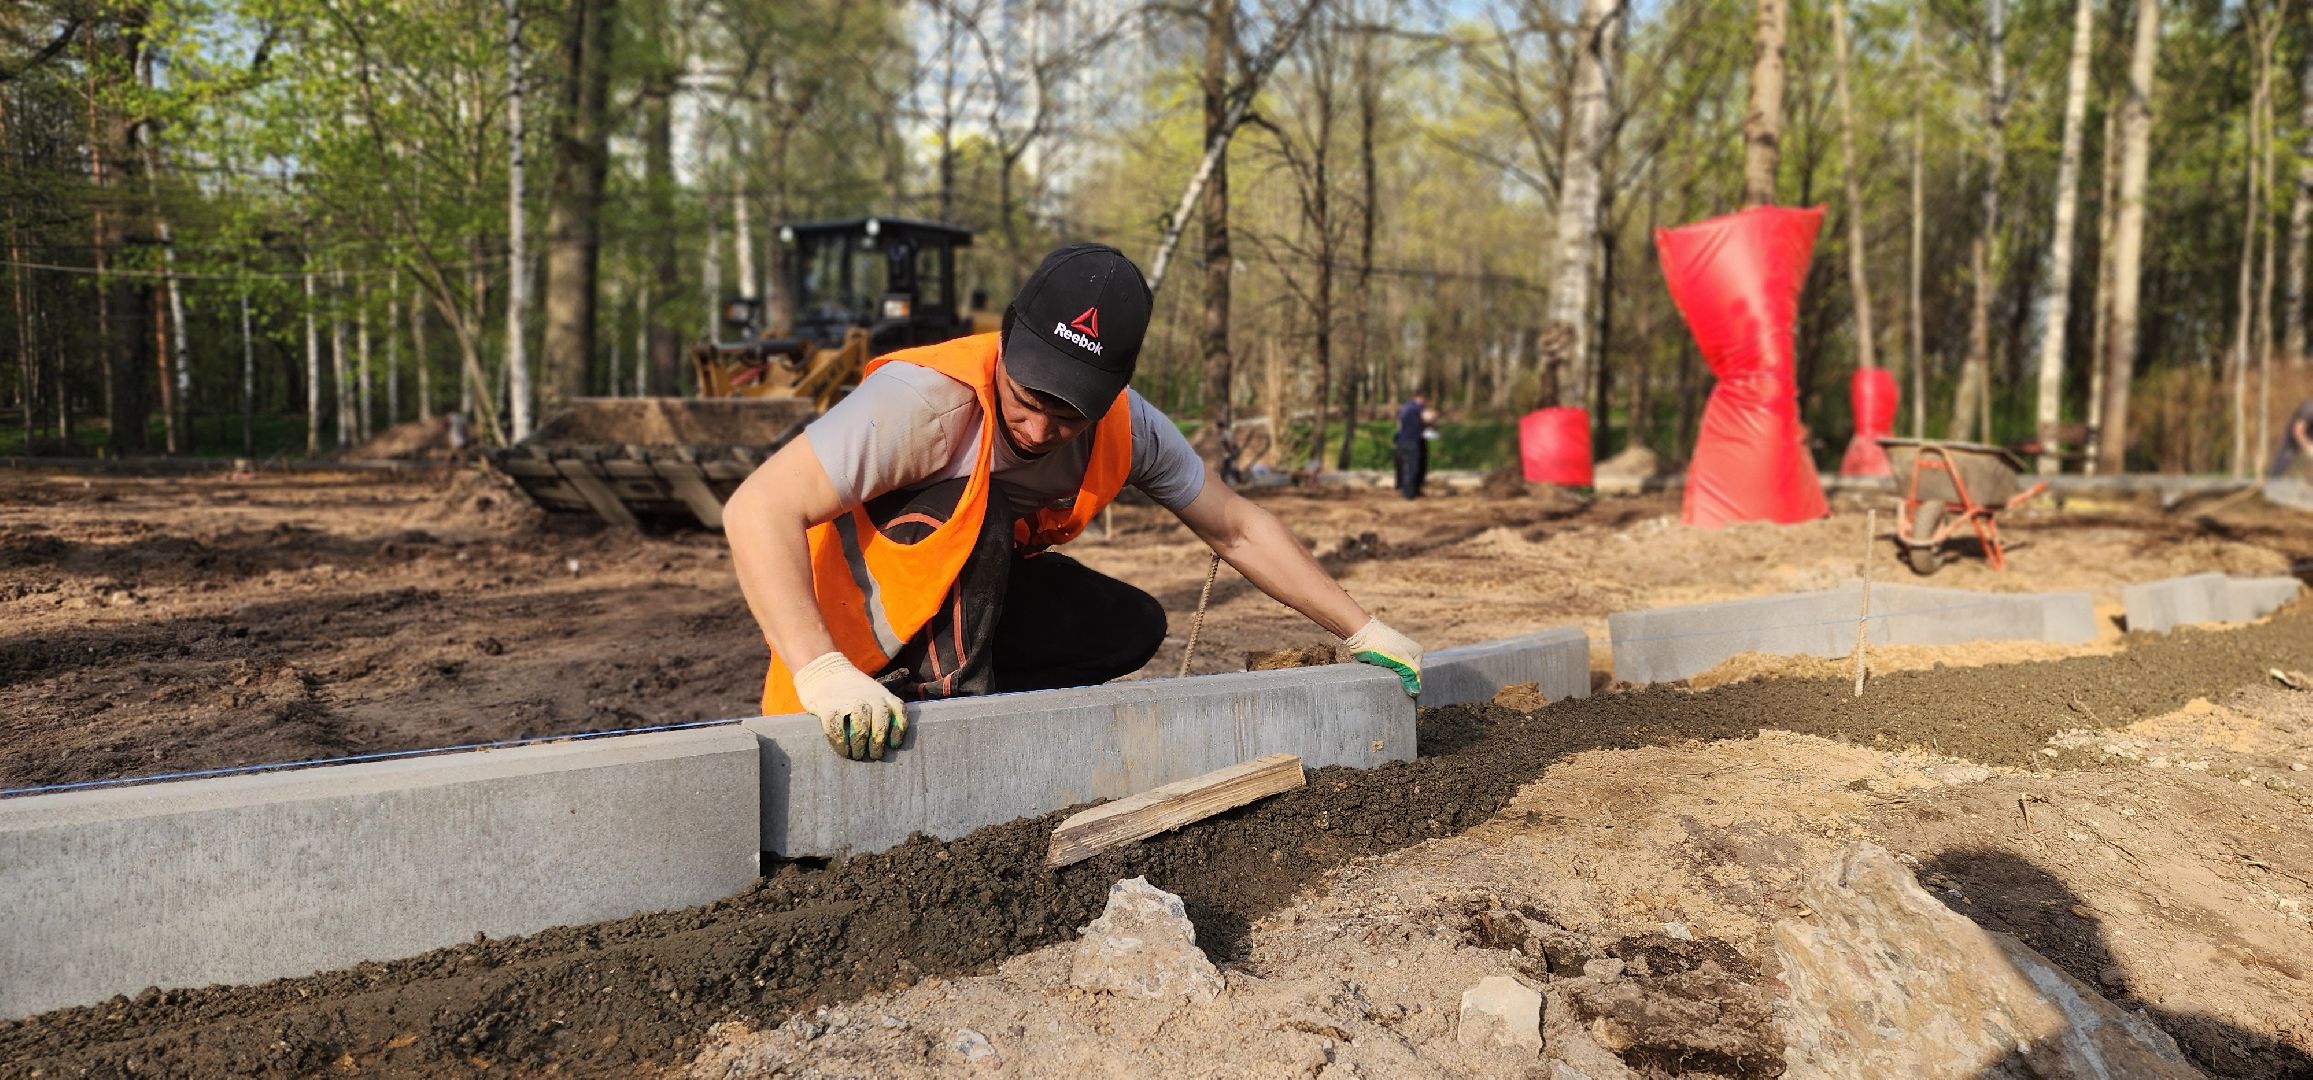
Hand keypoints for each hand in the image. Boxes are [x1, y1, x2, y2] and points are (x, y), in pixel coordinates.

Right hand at [791, 652, 908, 760]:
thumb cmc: (851, 690)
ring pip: (860, 729)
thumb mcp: (873, 692)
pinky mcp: (828, 708)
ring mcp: (848, 702)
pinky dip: (841, 744)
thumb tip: (888, 742)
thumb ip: (881, 709)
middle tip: (874, 755)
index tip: (894, 745)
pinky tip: (844, 751)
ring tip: (857, 755)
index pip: (898, 711)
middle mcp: (868, 697)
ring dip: (860, 745)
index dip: (898, 730)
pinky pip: (837, 731)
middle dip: (878, 742)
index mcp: (882, 694)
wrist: (823, 671)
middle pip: (880, 722)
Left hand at [1344, 617, 1422, 695]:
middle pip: (1407, 676)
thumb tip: (1416, 692)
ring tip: (1383, 681)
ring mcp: (1395, 655)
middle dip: (1399, 682)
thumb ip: (1411, 676)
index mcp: (1418, 653)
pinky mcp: (1383, 658)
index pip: (1417, 677)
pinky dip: (1382, 675)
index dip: (1410, 686)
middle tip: (1391, 689)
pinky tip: (1378, 676)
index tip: (1401, 694)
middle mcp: (1408, 654)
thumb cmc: (1383, 645)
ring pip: (1395, 675)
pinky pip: (1386, 671)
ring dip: (1389, 679)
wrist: (1361, 634)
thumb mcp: (1402, 661)